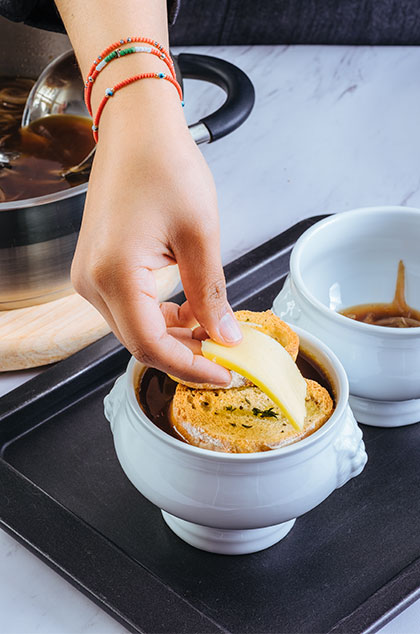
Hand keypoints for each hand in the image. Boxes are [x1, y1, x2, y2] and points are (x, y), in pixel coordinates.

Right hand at [71, 83, 241, 384]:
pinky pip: (128, 309)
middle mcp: (92, 282)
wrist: (137, 130)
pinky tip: (188, 311)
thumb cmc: (165, 166)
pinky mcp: (97, 268)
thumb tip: (224, 336)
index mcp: (115, 275)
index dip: (191, 366)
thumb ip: (210, 294)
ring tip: (213, 330)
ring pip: (135, 329)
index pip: (152, 346)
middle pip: (140, 343)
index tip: (225, 372)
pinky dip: (160, 317)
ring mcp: (90, 276)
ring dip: (174, 337)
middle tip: (226, 353)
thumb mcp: (200, 235)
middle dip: (186, 354)